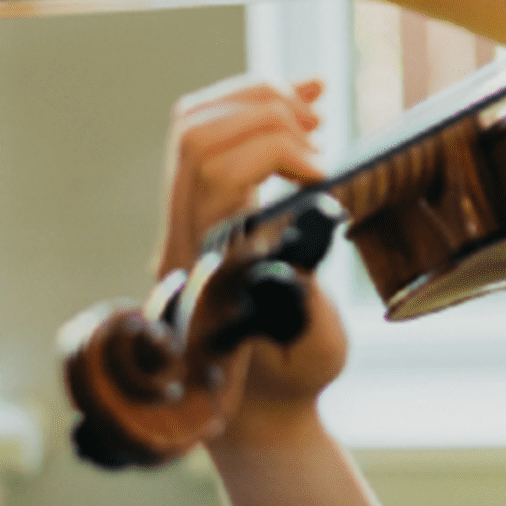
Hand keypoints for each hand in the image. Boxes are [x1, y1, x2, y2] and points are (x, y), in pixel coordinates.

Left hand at [162, 76, 351, 419]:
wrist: (256, 405)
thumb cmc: (288, 382)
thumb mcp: (311, 348)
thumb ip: (308, 293)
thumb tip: (316, 226)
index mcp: (205, 267)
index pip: (214, 173)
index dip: (271, 151)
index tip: (322, 171)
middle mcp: (184, 235)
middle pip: (196, 134)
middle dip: (263, 113)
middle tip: (317, 133)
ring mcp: (187, 217)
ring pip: (194, 125)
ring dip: (256, 101)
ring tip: (312, 114)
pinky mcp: (205, 205)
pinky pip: (212, 135)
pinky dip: (256, 107)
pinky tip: (307, 100)